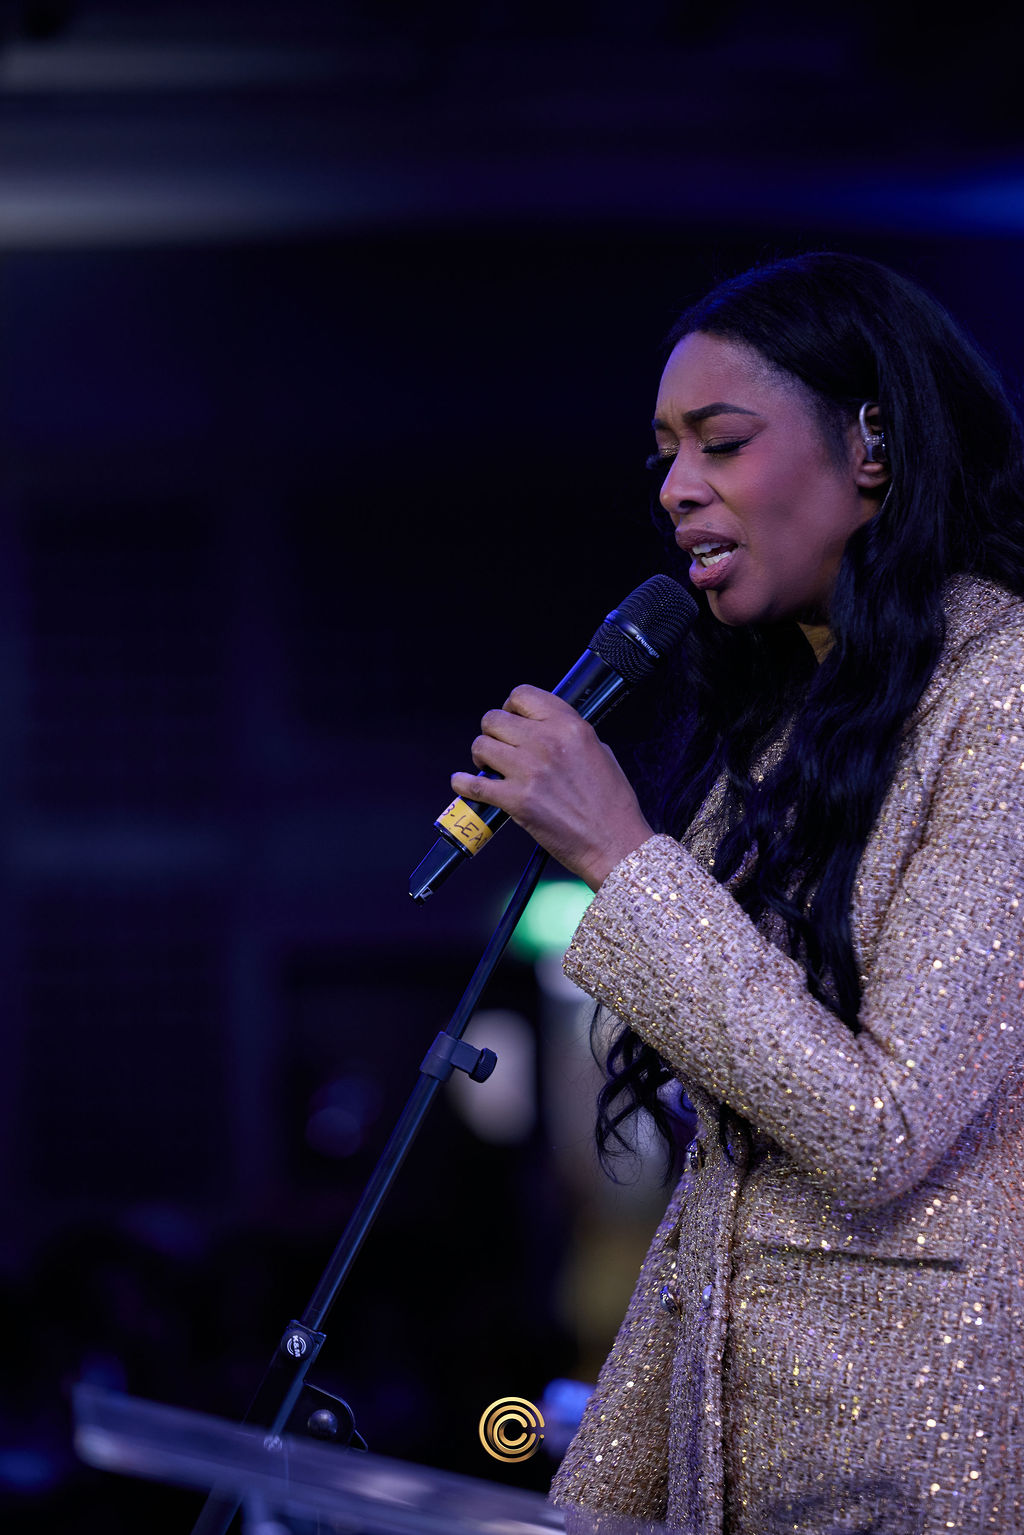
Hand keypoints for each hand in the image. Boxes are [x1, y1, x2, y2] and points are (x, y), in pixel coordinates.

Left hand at [449, 685, 654, 890]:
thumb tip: (541, 728)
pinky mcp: (517, 801)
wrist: (615, 844)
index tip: (511, 718)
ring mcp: (529, 771)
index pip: (523, 695)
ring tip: (489, 768)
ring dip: (481, 757)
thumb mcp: (599, 751)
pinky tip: (463, 783)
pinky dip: (463, 784)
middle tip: (499, 747)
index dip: (511, 706)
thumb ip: (568, 734)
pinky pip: (473, 784)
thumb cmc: (612, 804)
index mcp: (570, 726)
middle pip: (495, 718)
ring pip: (481, 746)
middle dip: (493, 732)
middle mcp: (548, 742)